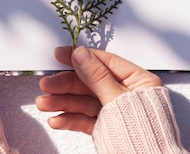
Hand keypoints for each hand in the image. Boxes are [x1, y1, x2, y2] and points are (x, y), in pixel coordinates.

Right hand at [36, 46, 161, 134]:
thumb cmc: (145, 135)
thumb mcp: (118, 100)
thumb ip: (97, 76)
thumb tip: (81, 55)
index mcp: (138, 81)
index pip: (105, 62)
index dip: (81, 57)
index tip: (60, 54)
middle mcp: (126, 94)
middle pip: (90, 83)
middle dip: (66, 85)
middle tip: (46, 85)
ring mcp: (114, 111)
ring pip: (84, 102)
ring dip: (62, 102)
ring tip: (44, 104)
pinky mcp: (106, 127)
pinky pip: (86, 119)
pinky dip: (70, 119)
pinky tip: (57, 119)